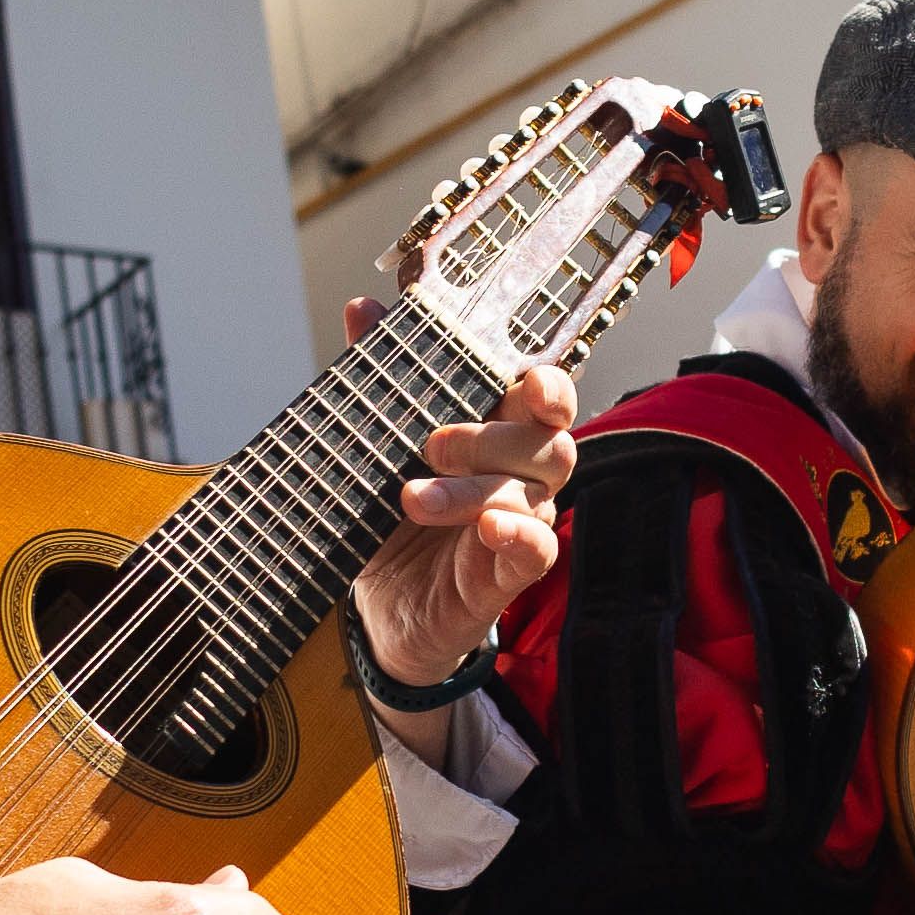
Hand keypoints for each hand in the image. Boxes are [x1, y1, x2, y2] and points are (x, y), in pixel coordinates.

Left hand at [340, 334, 578, 698]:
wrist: (378, 605)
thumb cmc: (393, 520)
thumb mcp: (380, 447)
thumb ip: (382, 377)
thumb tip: (364, 308)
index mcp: (500, 434)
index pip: (548, 398)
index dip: (550, 385)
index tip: (529, 379)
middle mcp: (522, 475)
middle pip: (549, 440)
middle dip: (491, 437)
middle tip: (430, 446)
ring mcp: (522, 523)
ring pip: (534, 492)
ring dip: (474, 488)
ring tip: (413, 498)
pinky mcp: (511, 573)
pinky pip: (539, 547)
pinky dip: (517, 532)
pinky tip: (487, 527)